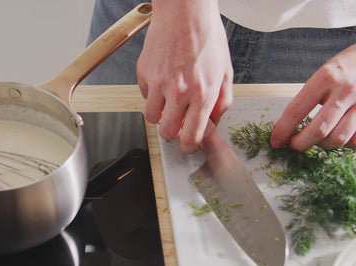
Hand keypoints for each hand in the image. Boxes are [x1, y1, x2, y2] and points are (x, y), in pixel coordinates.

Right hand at [137, 0, 232, 153]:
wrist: (185, 10)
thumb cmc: (207, 37)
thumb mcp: (226, 72)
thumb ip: (222, 103)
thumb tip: (213, 122)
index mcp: (202, 94)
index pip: (191, 137)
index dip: (189, 146)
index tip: (188, 145)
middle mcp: (179, 92)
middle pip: (167, 133)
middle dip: (173, 132)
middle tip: (178, 122)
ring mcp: (158, 83)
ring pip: (151, 118)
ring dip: (160, 115)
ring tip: (168, 101)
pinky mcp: (144, 73)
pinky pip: (144, 96)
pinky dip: (152, 95)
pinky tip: (162, 81)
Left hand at [271, 44, 355, 150]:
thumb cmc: (349, 65)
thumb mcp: (325, 73)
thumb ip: (309, 97)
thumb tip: (288, 125)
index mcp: (326, 77)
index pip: (295, 111)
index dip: (282, 131)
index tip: (276, 140)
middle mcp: (345, 90)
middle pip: (318, 131)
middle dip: (300, 143)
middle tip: (294, 144)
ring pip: (338, 138)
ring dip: (322, 144)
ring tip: (316, 139)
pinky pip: (355, 140)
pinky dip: (345, 143)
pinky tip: (338, 135)